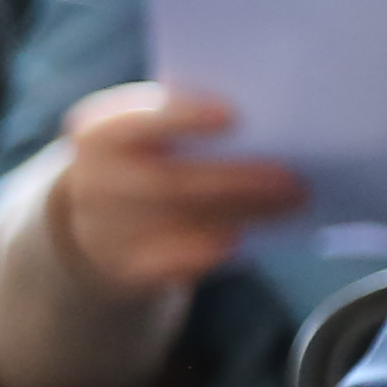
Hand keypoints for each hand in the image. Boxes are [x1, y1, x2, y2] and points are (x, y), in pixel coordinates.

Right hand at [37, 83, 310, 297]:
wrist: (97, 214)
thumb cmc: (145, 155)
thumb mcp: (149, 128)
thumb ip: (190, 120)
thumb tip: (265, 129)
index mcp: (99, 132)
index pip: (139, 121)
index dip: (185, 117)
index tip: (234, 116)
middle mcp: (94, 182)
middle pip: (168, 183)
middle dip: (235, 181)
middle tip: (293, 179)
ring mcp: (105, 231)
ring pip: (181, 224)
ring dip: (244, 214)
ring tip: (291, 203)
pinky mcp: (128, 270)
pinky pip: (179, 264)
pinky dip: (218, 250)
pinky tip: (251, 238)